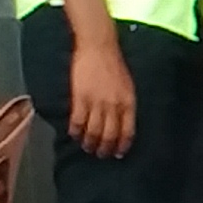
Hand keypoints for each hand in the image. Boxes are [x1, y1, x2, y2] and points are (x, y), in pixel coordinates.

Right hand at [59, 28, 134, 158]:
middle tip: (101, 154)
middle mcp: (113, 106)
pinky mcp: (80, 98)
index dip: (122, 145)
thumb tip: (122, 122)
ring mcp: (96, 103)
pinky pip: (77, 121)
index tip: (118, 153)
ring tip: (87, 147)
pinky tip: (74, 135)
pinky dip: (75, 131)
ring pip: (93, 131)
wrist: (98, 48)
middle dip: (105, 148)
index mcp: (128, 103)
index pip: (127, 131)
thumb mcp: (128, 87)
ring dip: (89, 143)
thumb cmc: (114, 65)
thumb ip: (125, 105)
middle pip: (109, 135)